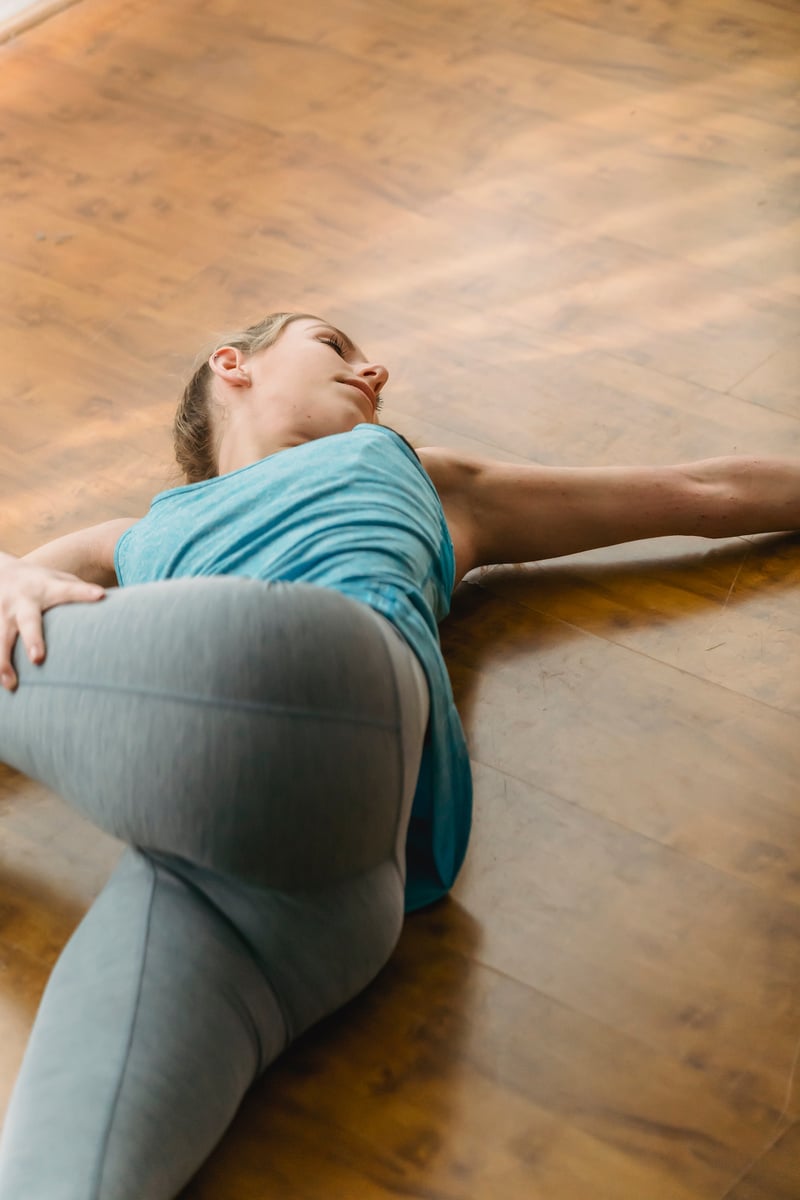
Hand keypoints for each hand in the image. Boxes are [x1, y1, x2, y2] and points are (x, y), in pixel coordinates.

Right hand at [0, 556, 105, 690]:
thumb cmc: (41, 582)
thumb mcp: (59, 579)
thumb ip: (82, 591)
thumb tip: (122, 607)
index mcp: (46, 588)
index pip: (68, 590)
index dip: (84, 592)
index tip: (100, 596)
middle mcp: (23, 602)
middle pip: (28, 622)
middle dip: (32, 640)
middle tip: (38, 658)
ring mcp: (2, 614)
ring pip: (1, 638)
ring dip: (3, 662)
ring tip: (11, 684)